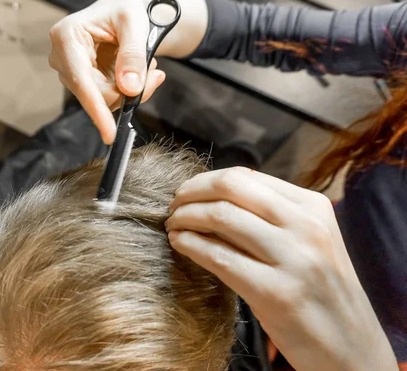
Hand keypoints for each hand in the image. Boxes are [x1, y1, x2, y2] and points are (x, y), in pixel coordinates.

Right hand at [49, 0, 206, 143]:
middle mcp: (62, 56)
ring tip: (144, 66)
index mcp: (67, 36)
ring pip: (103, 100)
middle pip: (94, 95)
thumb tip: (129, 87)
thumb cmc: (128, 10)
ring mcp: (70, 71)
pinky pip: (107, 98)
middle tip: (154, 75)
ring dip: (130, 89)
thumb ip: (133, 55)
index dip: (96, 109)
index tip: (109, 132)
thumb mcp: (136, 23)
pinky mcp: (82, 81)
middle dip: (127, 91)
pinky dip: (126, 89)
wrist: (128, 12)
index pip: (81, 81)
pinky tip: (134, 72)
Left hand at [166, 167, 397, 370]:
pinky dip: (190, 245)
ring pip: (220, 217)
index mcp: (313, 207)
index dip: (205, 181)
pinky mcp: (276, 293)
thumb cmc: (320, 291)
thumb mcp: (309, 241)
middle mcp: (306, 226)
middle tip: (172, 206)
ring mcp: (294, 258)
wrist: (351, 347)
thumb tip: (214, 193)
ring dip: (184, 218)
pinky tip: (179, 245)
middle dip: (190, 193)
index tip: (186, 192)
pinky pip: (218, 257)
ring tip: (172, 226)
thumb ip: (272, 215)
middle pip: (229, 187)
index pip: (245, 176)